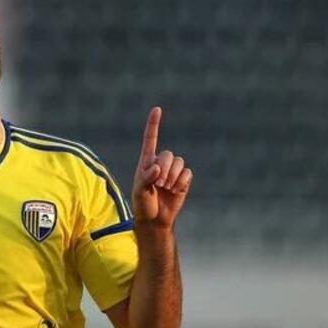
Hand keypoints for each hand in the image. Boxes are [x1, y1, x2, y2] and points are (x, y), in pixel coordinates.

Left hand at [132, 107, 192, 231]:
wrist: (155, 218)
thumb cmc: (143, 204)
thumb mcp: (139, 191)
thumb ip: (146, 178)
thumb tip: (156, 168)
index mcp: (146, 161)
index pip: (151, 139)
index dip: (154, 124)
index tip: (157, 109)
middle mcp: (160, 163)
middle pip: (168, 154)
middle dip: (165, 169)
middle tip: (158, 183)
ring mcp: (173, 171)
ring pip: (179, 163)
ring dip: (172, 178)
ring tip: (164, 189)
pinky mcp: (183, 179)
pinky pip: (187, 174)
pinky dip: (181, 183)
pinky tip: (174, 191)